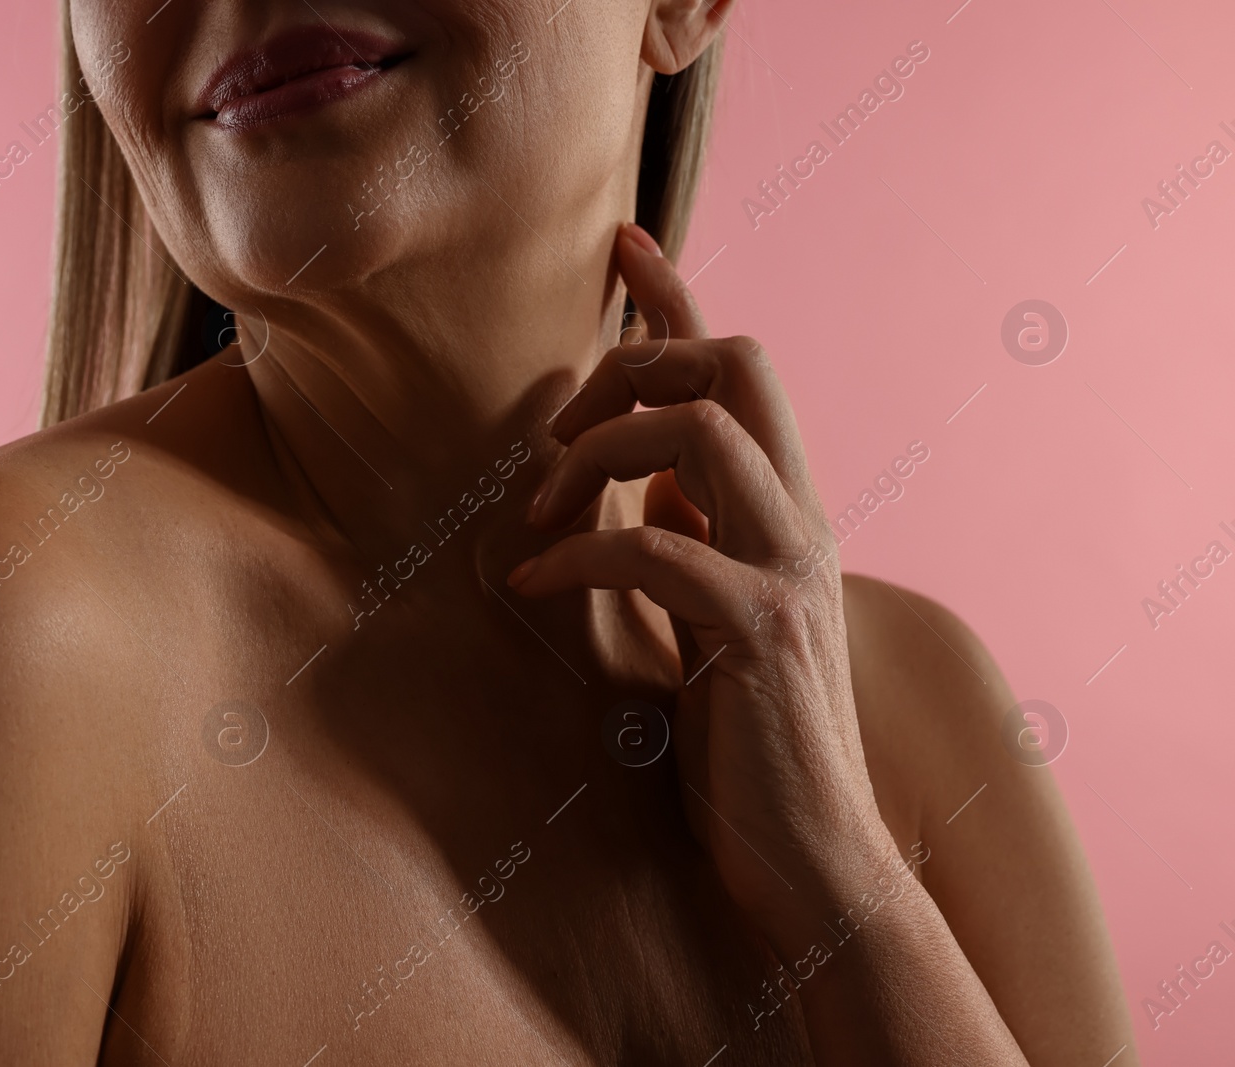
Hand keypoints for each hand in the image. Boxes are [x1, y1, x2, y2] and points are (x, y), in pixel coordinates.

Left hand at [507, 223, 896, 950]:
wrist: (810, 856)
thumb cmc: (747, 741)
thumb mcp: (710, 617)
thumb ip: (691, 539)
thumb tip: (643, 484)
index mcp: (782, 510)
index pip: (737, 367)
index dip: (679, 293)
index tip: (622, 240)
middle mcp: (799, 522)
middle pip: (735, 361)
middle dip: (629, 365)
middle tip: (554, 436)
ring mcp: (788, 573)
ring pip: (702, 432)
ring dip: (597, 454)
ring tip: (538, 516)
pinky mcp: (759, 634)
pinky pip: (658, 550)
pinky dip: (581, 555)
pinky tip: (536, 586)